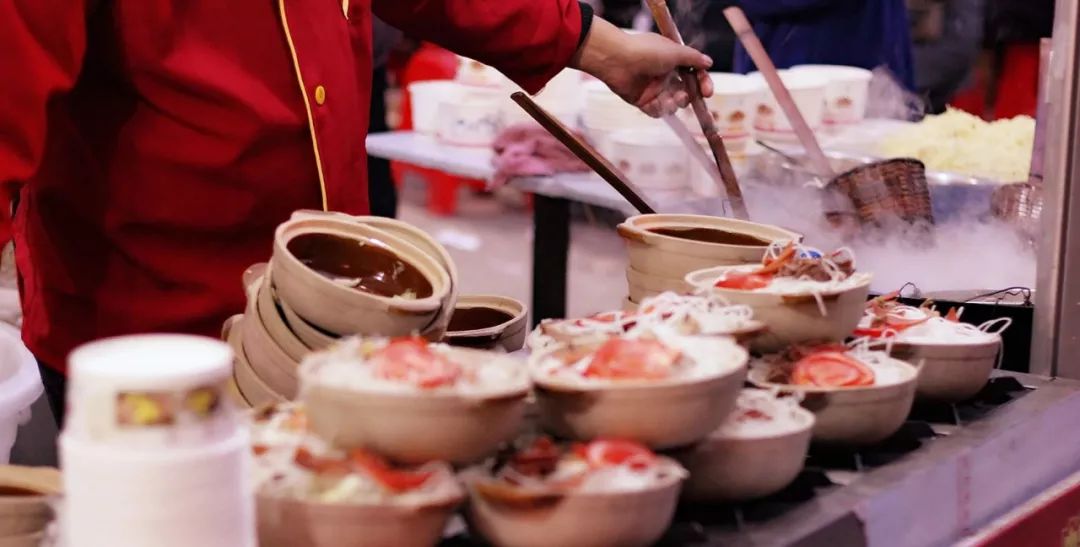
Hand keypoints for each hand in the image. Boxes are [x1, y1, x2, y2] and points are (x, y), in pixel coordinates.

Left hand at [570, 18, 713, 117]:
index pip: (695, 75)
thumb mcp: (675, 51)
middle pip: (686, 92)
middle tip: (683, 96)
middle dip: (688, 97)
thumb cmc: (646, 52)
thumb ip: (693, 58)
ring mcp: (654, 89)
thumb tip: (709, 62)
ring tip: (669, 100)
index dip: (703, 84)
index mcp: (674, 62)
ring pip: (673, 104)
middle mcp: (665, 75)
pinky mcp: (643, 101)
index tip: (707, 92)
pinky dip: (658, 109)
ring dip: (674, 104)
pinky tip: (653, 103)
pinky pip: (656, 111)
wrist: (617, 60)